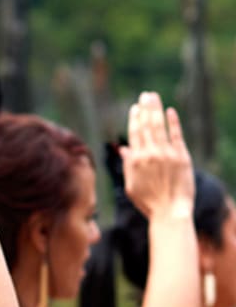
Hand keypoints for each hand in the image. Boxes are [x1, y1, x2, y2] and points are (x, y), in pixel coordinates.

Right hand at [120, 92, 194, 220]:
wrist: (170, 212)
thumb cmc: (148, 202)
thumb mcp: (132, 185)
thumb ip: (128, 165)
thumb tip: (124, 149)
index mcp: (135, 161)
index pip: (134, 134)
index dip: (134, 119)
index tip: (134, 107)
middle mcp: (149, 154)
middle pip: (146, 125)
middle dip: (145, 108)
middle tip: (145, 95)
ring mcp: (166, 154)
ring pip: (159, 126)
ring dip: (156, 109)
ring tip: (153, 97)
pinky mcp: (182, 157)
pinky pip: (176, 135)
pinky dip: (173, 122)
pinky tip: (170, 111)